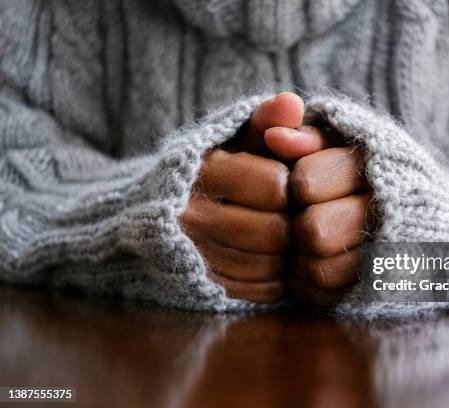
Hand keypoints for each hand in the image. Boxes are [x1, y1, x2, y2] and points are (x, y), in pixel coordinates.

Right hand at [180, 93, 303, 303]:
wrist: (147, 216)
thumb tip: (293, 102)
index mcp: (202, 172)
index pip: (275, 186)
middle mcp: (192, 217)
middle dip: (289, 222)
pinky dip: (275, 278)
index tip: (282, 182)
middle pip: (275, 231)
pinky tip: (269, 260)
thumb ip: (263, 121)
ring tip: (277, 236)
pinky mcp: (204, 288)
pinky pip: (261, 292)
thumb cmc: (204, 171)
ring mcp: (195, 257)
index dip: (288, 185)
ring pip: (270, 265)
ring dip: (285, 253)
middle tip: (286, 214)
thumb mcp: (229, 139)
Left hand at [289, 146, 372, 305]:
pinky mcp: (379, 285)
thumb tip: (274, 139)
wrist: (408, 211)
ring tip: (305, 244)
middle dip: (301, 225)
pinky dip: (310, 285)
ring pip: (320, 270)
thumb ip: (304, 135)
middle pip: (314, 231)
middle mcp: (387, 210)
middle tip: (305, 218)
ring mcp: (386, 253)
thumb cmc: (352, 172)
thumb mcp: (333, 143)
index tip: (305, 184)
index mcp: (374, 165)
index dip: (297, 184)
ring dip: (301, 260)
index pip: (306, 181)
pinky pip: (326, 296)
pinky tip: (314, 264)